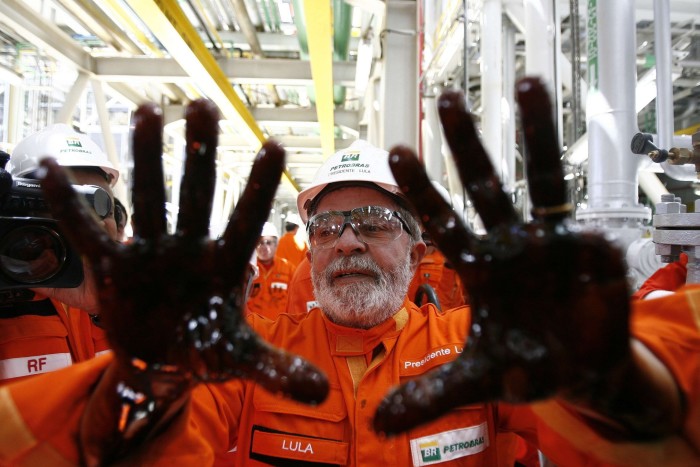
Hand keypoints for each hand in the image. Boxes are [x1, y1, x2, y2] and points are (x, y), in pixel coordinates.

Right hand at [38, 99, 327, 403]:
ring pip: (151, 197)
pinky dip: (70, 205)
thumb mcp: (242, 359)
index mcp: (228, 265)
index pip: (247, 220)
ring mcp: (154, 251)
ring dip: (148, 156)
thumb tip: (321, 392)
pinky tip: (51, 170)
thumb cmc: (208, 349)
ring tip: (147, 110)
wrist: (164, 361)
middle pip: (199, 192)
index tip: (276, 144)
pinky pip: (91, 232)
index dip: (259, 186)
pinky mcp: (117, 266)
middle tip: (204, 103)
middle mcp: (192, 248)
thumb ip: (278, 370)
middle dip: (200, 151)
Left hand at [374, 78, 632, 433]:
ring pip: (541, 179)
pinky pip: (591, 240)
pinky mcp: (593, 255)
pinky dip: (591, 241)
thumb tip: (375, 425)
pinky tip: (594, 247)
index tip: (395, 152)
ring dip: (535, 132)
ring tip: (530, 81)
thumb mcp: (474, 381)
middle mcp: (512, 243)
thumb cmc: (525, 364)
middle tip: (446, 98)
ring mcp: (553, 242)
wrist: (578, 372)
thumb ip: (429, 395)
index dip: (421, 189)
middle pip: (486, 183)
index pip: (443, 219)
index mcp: (479, 265)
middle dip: (468, 142)